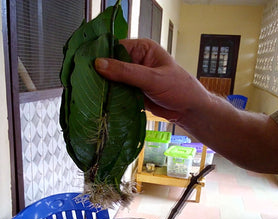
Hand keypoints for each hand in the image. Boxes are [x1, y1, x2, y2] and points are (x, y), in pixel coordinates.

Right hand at [94, 38, 211, 122]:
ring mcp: (133, 78)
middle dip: (102, 75)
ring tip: (94, 95)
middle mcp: (136, 61)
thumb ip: (126, 72)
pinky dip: (111, 98)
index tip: (88, 66)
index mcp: (142, 49)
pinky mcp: (132, 92)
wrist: (189, 110)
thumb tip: (100, 64)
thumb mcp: (152, 78)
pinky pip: (117, 93)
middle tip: (88, 83)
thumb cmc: (180, 89)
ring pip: (112, 81)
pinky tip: (103, 103)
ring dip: (106, 88)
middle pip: (111, 65)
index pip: (115, 48)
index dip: (102, 56)